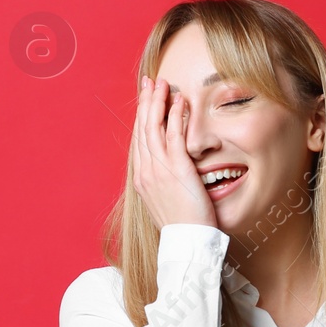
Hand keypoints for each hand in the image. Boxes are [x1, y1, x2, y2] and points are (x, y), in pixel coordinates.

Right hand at [132, 76, 216, 229]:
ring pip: (153, 128)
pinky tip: (179, 100)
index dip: (141, 116)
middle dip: (145, 102)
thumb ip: (163, 183)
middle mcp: (146, 171)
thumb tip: (168, 172)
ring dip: (158, 102)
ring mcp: (159, 170)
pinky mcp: (177, 170)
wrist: (186, 244)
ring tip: (163, 83)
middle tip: (150, 81)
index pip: (139, 140)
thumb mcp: (165, 202)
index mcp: (141, 179)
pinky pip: (173, 136)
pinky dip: (174, 116)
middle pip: (142, 129)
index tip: (145, 99)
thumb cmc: (181, 227)